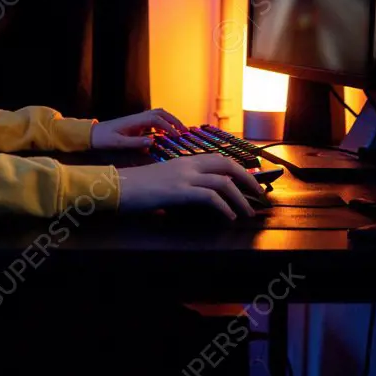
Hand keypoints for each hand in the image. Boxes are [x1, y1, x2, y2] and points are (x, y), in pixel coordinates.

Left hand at [90, 108, 187, 149]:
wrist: (92, 134)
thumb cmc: (104, 139)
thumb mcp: (119, 143)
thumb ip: (136, 142)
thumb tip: (153, 142)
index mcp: (135, 121)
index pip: (157, 121)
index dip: (168, 128)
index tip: (177, 136)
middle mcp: (138, 117)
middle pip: (161, 113)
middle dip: (174, 120)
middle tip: (185, 131)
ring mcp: (137, 119)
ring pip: (158, 114)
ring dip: (170, 120)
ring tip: (180, 130)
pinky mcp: (136, 123)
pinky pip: (154, 119)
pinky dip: (163, 123)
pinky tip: (167, 133)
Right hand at [116, 155, 264, 218]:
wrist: (117, 186)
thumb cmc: (135, 186)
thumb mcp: (162, 180)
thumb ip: (181, 185)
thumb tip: (195, 198)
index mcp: (184, 161)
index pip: (218, 159)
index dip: (238, 168)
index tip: (250, 179)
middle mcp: (187, 165)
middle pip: (227, 165)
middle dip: (248, 179)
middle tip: (258, 194)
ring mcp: (184, 177)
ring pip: (224, 182)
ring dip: (240, 198)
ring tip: (247, 212)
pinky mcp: (179, 191)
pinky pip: (210, 197)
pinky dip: (224, 207)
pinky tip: (229, 217)